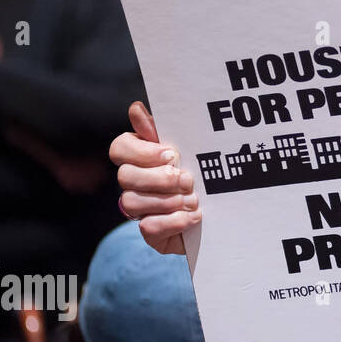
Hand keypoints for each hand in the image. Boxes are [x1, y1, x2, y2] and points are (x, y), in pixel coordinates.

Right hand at [108, 101, 197, 254]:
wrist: (221, 211)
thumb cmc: (199, 172)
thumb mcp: (186, 148)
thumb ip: (161, 130)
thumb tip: (136, 108)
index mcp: (139, 158)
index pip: (119, 148)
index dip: (142, 152)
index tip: (171, 155)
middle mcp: (134, 183)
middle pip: (124, 177)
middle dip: (158, 178)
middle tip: (187, 180)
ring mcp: (140, 209)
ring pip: (132, 202)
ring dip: (168, 200)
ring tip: (194, 199)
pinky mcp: (151, 233)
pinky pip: (149, 228)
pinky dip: (174, 221)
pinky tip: (194, 216)